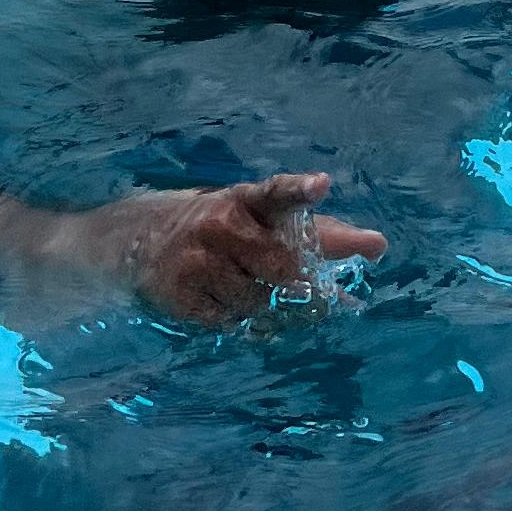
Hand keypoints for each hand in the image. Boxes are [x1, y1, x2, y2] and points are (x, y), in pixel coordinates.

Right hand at [110, 173, 384, 325]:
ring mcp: (196, 262)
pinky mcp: (180, 296)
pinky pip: (232, 324)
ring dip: (275, 311)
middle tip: (337, 302)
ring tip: (265, 297)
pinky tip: (240, 311)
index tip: (322, 185)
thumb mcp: (259, 217)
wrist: (135, 242)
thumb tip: (376, 246)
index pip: (276, 193)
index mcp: (244, 199)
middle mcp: (219, 226)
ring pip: (260, 303)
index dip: (300, 190)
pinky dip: (246, 324)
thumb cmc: (220, 228)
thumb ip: (317, 230)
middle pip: (283, 267)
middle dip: (314, 290)